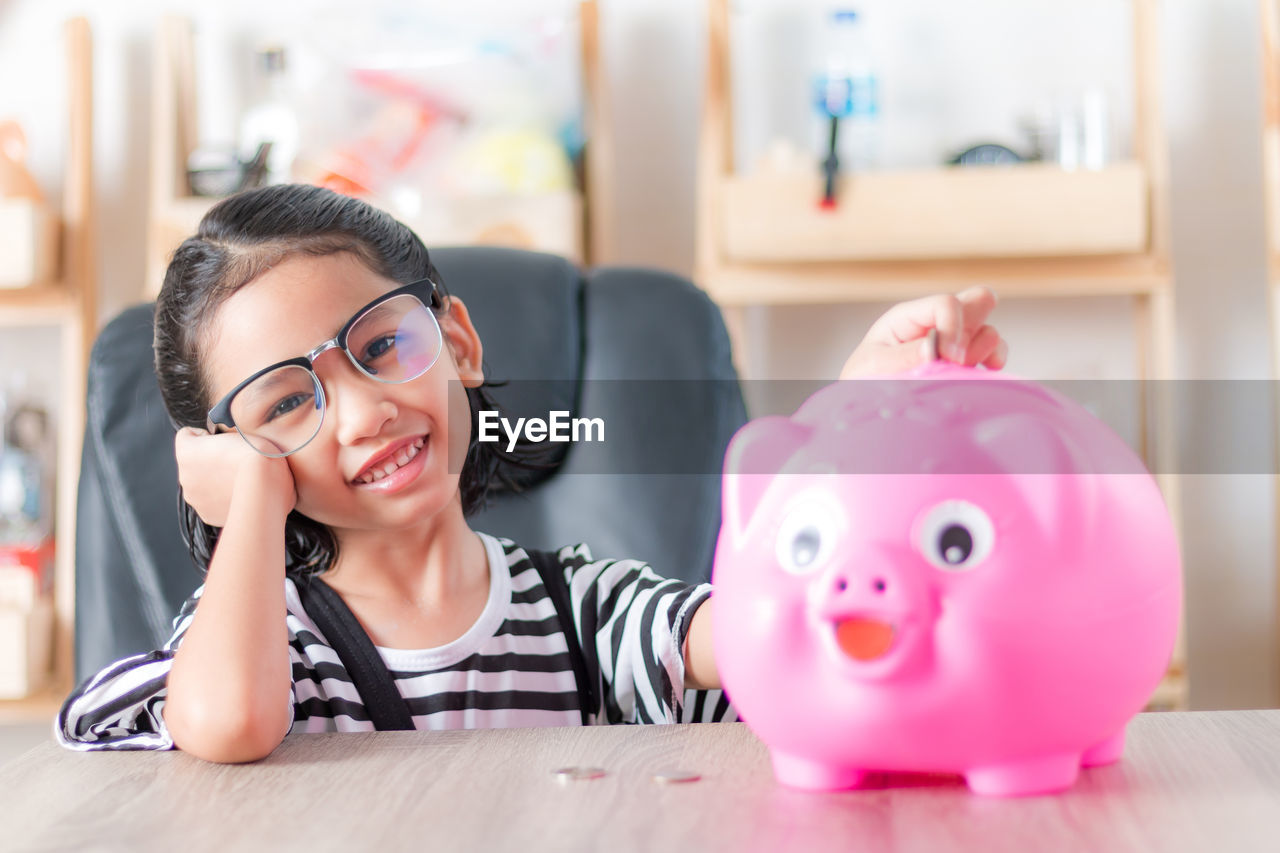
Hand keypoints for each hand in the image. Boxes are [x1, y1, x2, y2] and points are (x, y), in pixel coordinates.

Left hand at [174, 427, 295, 526]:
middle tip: (235, 460)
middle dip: (210, 460)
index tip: (222, 439)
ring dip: (215, 480)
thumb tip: (224, 438)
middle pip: (193, 462)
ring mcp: (195, 498)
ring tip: (239, 478)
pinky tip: (238, 492)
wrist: (266, 486)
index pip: (188, 434)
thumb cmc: (257, 456)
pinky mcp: (207, 514)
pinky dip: (221, 497)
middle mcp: (184, 476)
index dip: (207, 435)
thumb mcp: (239, 429)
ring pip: (201, 484)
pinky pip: (210, 502)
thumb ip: (222, 432)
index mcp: (187, 451)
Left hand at [838, 286, 1008, 378]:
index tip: (949, 358)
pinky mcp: (965, 363)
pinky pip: (995, 353)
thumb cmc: (863, 379)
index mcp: (910, 316)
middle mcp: (937, 323)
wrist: (865, 402)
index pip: (947, 304)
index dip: (954, 327)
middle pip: (979, 300)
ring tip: (963, 369)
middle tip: (959, 356)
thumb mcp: (874, 365)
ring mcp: (954, 342)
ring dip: (985, 348)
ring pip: (989, 330)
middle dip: (977, 324)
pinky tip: (984, 371)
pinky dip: (995, 361)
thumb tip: (935, 348)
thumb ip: (905, 356)